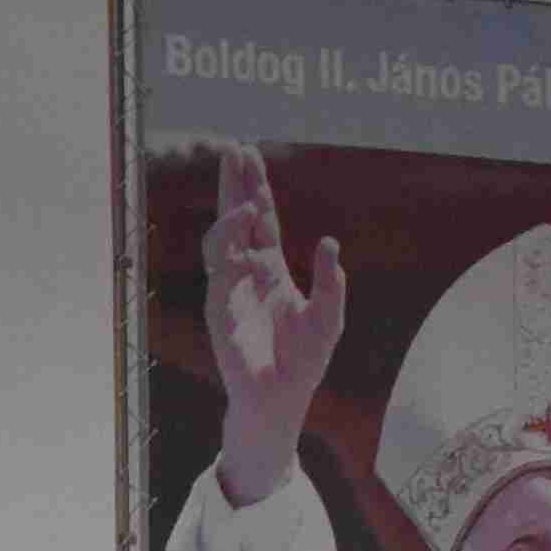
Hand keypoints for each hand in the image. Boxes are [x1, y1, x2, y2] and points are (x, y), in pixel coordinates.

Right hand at [203, 143, 349, 508]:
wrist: (280, 401)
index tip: (250, 155)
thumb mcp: (329, 318)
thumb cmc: (303, 363)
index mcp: (272, 270)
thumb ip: (331, 282)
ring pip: (222, 237)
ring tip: (241, 186)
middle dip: (234, 185)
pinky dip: (228, 239)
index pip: (262, 221)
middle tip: (234, 148)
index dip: (256, 189)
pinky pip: (219, 265)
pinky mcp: (220, 307)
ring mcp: (230, 288)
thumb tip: (329, 243)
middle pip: (237, 219)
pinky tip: (243, 220)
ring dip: (229, 208)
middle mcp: (247, 273)